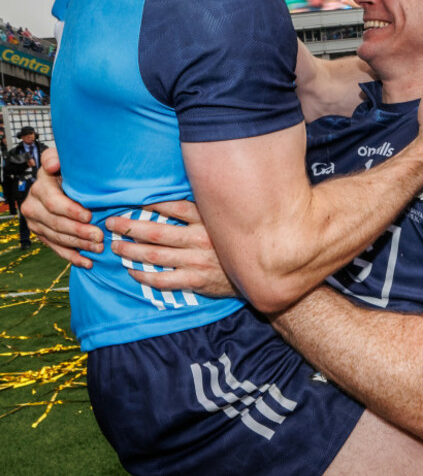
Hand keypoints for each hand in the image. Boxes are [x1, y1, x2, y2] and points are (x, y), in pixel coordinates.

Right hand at [21, 147, 102, 268]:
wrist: (62, 182)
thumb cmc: (69, 171)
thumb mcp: (64, 161)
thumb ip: (56, 158)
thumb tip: (53, 164)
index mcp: (40, 187)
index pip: (53, 202)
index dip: (71, 210)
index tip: (89, 215)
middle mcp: (33, 206)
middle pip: (56, 223)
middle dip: (79, 231)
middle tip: (99, 236)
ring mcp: (36, 223)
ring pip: (57, 237)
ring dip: (79, 245)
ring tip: (98, 248)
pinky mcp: (42, 235)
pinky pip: (56, 248)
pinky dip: (72, 257)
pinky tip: (87, 262)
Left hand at [107, 200, 236, 298]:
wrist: (258, 272)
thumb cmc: (234, 242)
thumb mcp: (224, 220)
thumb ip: (203, 209)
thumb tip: (178, 194)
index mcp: (206, 220)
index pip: (172, 207)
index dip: (149, 203)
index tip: (131, 201)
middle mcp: (200, 239)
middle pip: (155, 232)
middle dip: (129, 227)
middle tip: (110, 223)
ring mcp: (197, 261)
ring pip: (154, 256)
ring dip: (130, 251)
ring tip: (115, 246)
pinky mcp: (196, 281)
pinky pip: (163, 280)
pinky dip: (144, 276)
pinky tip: (132, 271)